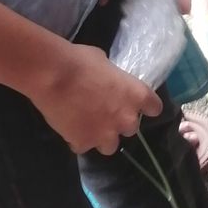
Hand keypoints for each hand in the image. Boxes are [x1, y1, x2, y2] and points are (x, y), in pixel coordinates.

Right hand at [28, 31, 160, 153]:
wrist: (53, 75)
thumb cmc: (80, 61)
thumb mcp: (104, 62)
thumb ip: (112, 77)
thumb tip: (106, 80)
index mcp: (136, 95)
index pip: (155, 108)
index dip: (145, 107)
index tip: (137, 105)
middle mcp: (126, 119)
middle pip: (131, 129)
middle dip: (119, 123)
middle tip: (103, 113)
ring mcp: (105, 134)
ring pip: (110, 146)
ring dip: (101, 137)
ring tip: (87, 126)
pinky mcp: (83, 142)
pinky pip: (83, 146)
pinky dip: (77, 140)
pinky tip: (69, 128)